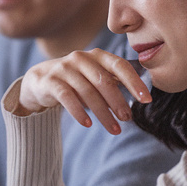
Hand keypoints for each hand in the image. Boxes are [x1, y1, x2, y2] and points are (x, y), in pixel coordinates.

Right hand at [13, 48, 151, 133]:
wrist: (40, 80)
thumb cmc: (75, 81)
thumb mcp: (95, 78)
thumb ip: (113, 83)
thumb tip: (139, 99)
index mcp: (97, 56)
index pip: (120, 66)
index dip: (134, 82)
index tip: (146, 100)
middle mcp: (81, 58)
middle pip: (104, 81)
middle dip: (118, 102)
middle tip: (127, 119)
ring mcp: (64, 68)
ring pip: (87, 92)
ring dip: (103, 113)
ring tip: (114, 129)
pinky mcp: (50, 81)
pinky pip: (67, 97)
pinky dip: (79, 111)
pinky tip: (88, 124)